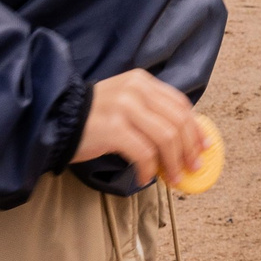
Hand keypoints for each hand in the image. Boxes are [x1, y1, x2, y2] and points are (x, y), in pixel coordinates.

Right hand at [71, 69, 205, 187]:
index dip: (196, 128)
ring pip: (165, 138)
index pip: (180, 104)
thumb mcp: (126, 103)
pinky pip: (144, 153)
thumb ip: (152, 113)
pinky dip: (148, 170)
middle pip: (177, 121)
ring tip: (172, 178)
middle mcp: (135, 90)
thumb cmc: (93, 118)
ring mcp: (124, 107)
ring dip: (173, 163)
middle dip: (189, 149)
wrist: (56, 120)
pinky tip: (143, 178)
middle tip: (192, 169)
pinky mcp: (113, 128)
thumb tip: (185, 140)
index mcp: (141, 81)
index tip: (204, 148)